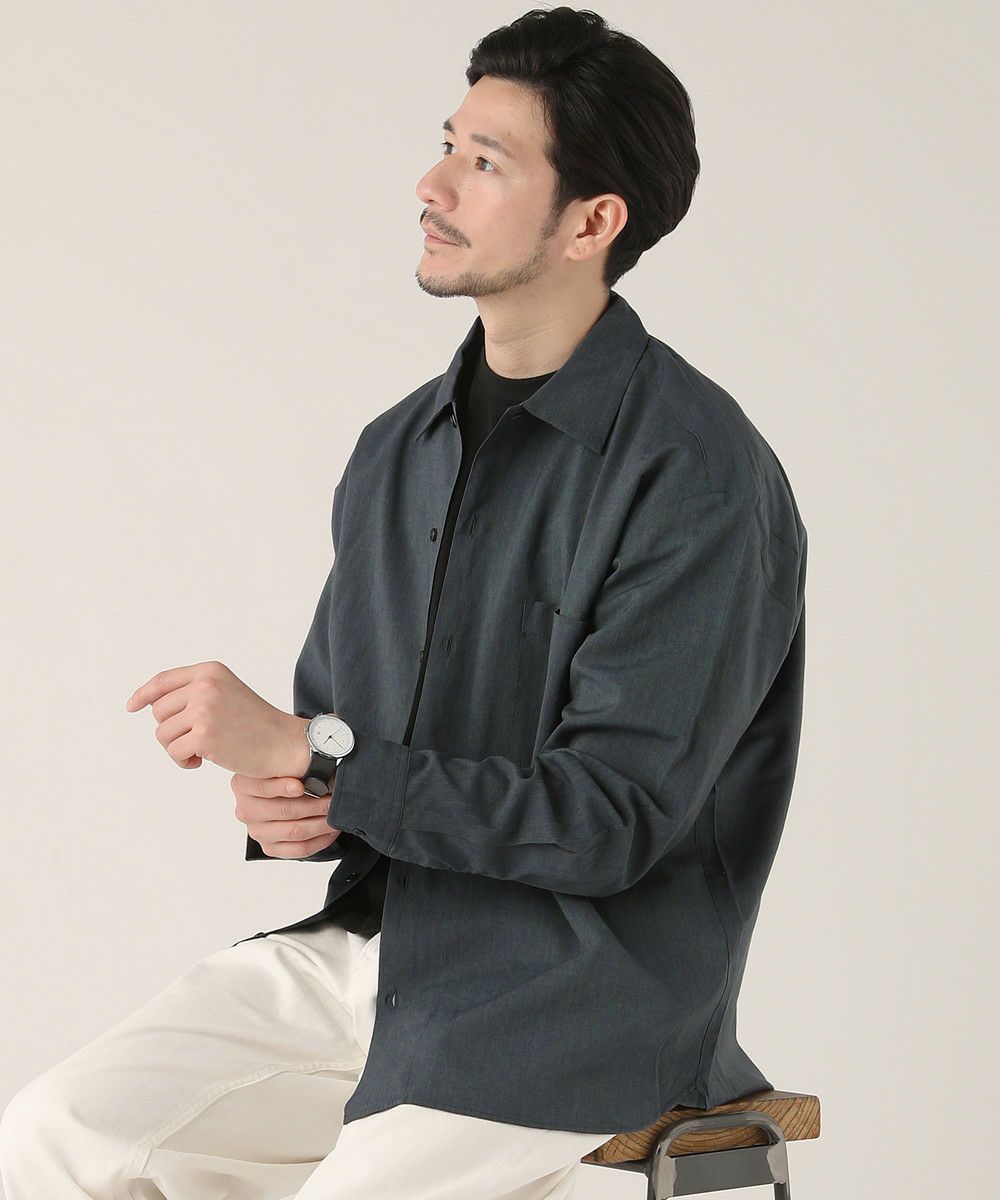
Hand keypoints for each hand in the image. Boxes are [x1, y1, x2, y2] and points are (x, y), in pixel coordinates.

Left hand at [124, 660, 308, 777]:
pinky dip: (184, 761)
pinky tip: (202, 762)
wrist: (284, 742)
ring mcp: (204, 710)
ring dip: (177, 748)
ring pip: (163, 733)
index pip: (163, 681)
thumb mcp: (226, 692)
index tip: (132, 706)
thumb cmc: (256, 723)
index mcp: (210, 671)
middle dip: (170, 730)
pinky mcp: (204, 736)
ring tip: (201, 752)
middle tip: (193, 741)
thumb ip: (195, 691)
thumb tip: (150, 704)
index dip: (143, 694)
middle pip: (159, 711)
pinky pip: (174, 752)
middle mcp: (205, 686)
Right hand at [232, 772, 342, 858]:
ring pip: (294, 831)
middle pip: (284, 811)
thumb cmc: (283, 772)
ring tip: (336, 813)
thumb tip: (319, 764)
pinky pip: (299, 849)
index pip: (263, 787)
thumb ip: (292, 763)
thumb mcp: (280, 762)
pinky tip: (331, 830)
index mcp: (243, 784)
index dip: (282, 787)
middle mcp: (246, 810)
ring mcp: (257, 831)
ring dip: (321, 823)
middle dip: (315, 805)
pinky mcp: (270, 847)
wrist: (278, 794)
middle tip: (333, 799)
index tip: (301, 786)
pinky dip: (320, 840)